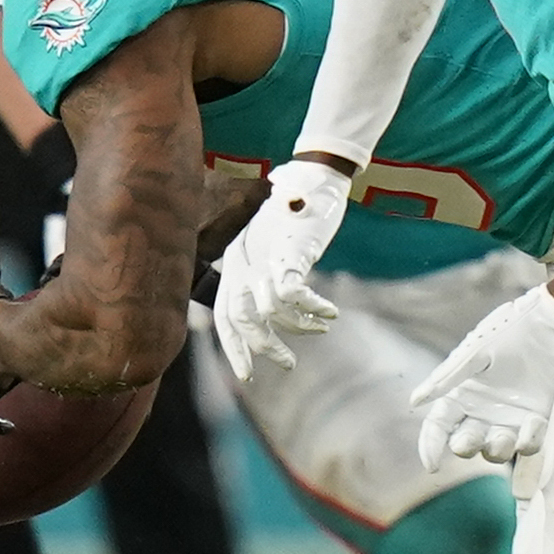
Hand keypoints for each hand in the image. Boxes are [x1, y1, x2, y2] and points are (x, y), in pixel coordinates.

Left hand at [210, 158, 350, 379]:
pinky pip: (295, 294)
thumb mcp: (269, 244)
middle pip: (242, 320)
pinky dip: (313, 308)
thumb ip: (263, 271)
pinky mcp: (290, 253)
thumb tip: (271, 305)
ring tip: (320, 329)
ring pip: (271, 312)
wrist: (311, 178)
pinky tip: (330, 313)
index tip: (247, 374)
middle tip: (288, 364)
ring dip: (298, 327)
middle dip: (265, 348)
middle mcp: (243, 264)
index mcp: (234, 265)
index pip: (223, 317)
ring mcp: (264, 259)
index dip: (234, 348)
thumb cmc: (294, 212)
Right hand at [412, 285, 553, 467]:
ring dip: (498, 449)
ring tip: (505, 436)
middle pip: (466, 442)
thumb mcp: (475, 352)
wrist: (550, 321)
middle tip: (469, 442)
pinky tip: (533, 425)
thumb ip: (447, 377)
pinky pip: (530, 444)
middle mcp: (482, 411)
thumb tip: (415, 401)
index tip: (433, 465)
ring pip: (497, 450)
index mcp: (461, 394)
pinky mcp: (537, 418)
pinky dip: (530, 441)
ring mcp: (510, 417)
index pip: (438, 427)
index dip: (431, 446)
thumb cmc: (509, 330)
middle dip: (466, 447)